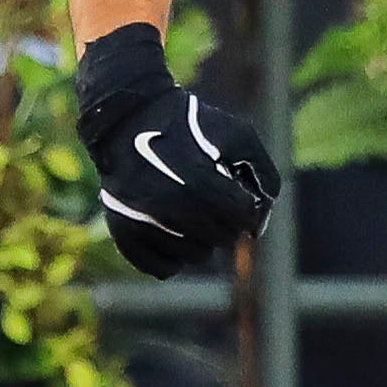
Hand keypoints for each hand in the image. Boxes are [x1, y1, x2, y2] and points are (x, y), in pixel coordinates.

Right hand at [74, 25, 281, 274]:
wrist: (129, 119)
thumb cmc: (189, 127)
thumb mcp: (237, 134)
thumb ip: (263, 174)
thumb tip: (260, 225)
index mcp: (199, 181)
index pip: (245, 219)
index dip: (249, 208)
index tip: (239, 196)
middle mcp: (168, 205)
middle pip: (222, 239)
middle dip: (227, 222)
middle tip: (215, 202)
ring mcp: (142, 220)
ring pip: (195, 256)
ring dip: (203, 239)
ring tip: (194, 214)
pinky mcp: (123, 231)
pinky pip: (161, 268)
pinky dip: (173, 257)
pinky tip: (175, 235)